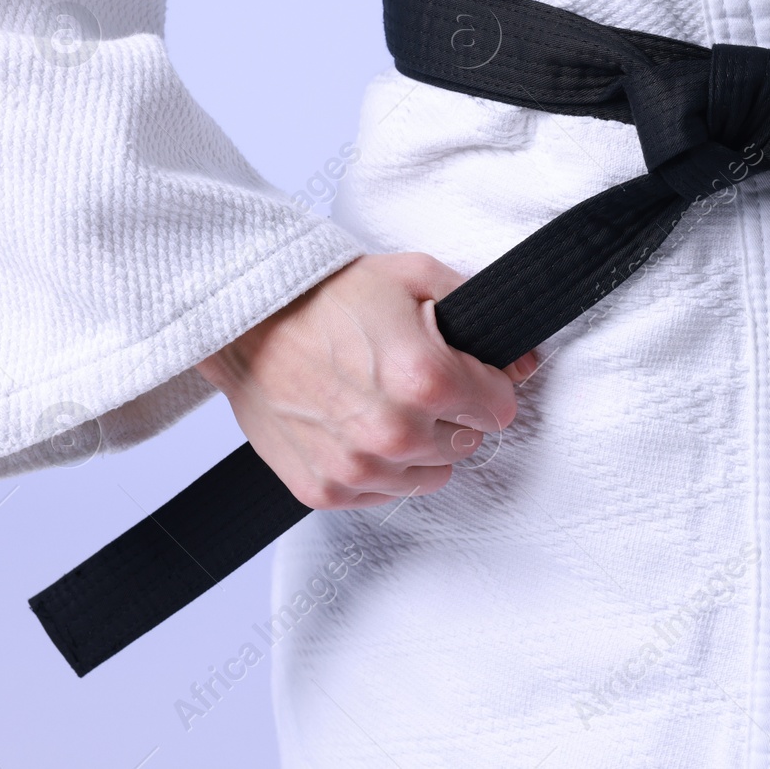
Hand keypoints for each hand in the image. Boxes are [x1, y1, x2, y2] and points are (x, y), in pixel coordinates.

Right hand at [197, 253, 536, 508]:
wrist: (246, 322)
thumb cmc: (327, 297)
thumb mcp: (415, 277)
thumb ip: (478, 316)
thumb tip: (522, 359)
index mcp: (426, 379)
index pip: (500, 409)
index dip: (486, 385)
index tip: (465, 372)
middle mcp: (395, 431)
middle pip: (467, 443)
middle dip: (452, 412)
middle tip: (412, 379)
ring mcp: (358, 467)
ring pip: (430, 474)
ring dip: (419, 444)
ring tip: (383, 400)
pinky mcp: (326, 490)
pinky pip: (383, 493)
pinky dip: (379, 466)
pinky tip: (356, 425)